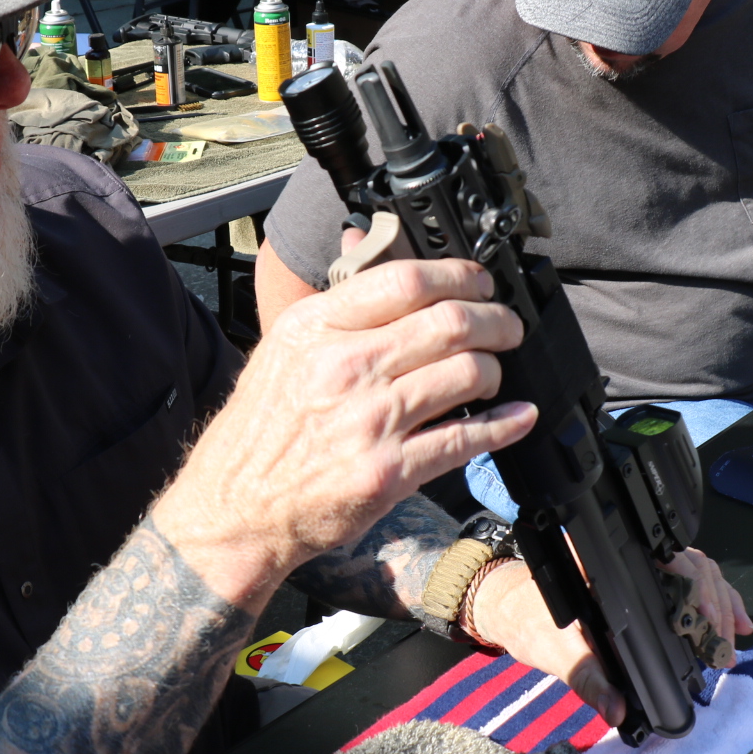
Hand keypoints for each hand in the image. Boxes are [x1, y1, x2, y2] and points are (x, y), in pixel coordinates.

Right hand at [155, 250, 535, 605]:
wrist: (236, 508)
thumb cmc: (260, 431)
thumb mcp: (283, 350)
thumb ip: (334, 305)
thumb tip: (365, 245)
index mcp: (315, 328)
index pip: (405, 280)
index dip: (459, 275)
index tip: (479, 282)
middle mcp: (344, 367)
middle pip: (451, 322)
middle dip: (495, 320)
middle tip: (506, 326)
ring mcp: (370, 421)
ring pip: (467, 374)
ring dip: (497, 369)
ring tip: (496, 372)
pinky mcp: (390, 472)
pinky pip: (466, 438)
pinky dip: (504, 425)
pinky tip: (517, 416)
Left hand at [469, 548, 752, 724]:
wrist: (510, 610)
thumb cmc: (529, 622)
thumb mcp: (558, 653)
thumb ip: (589, 680)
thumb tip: (617, 710)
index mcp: (607, 568)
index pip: (667, 564)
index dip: (697, 590)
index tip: (710, 622)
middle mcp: (628, 560)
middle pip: (691, 565)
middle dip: (716, 604)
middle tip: (724, 647)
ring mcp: (638, 569)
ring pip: (695, 572)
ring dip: (720, 604)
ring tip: (731, 642)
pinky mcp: (643, 583)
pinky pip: (685, 584)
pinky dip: (711, 602)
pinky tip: (728, 627)